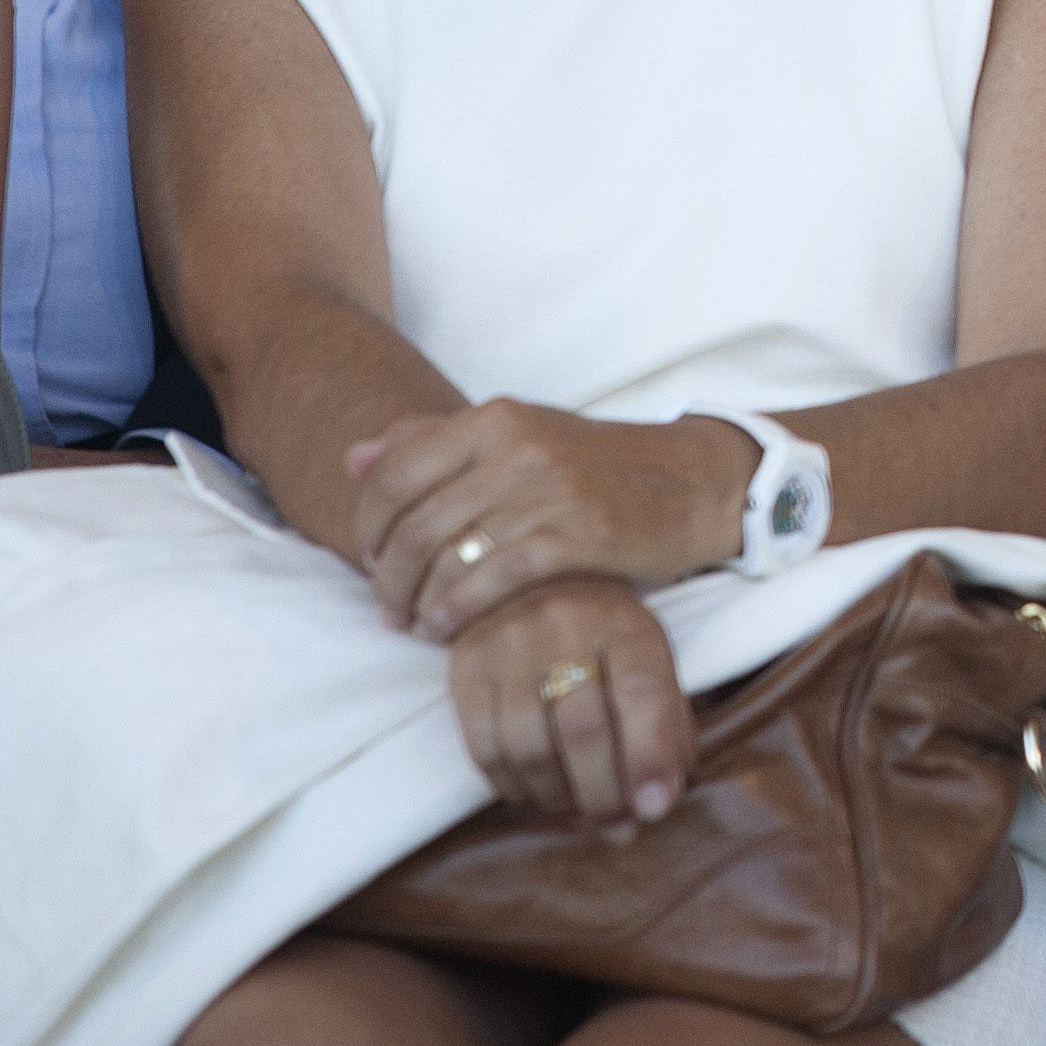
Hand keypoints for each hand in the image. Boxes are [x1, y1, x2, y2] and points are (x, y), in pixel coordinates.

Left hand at [350, 400, 752, 638]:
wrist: (690, 482)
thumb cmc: (594, 466)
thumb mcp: (518, 435)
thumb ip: (434, 442)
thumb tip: (355, 457)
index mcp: (494, 417)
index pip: (392, 473)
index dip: (366, 527)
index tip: (369, 560)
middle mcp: (516, 446)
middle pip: (414, 522)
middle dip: (387, 577)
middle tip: (387, 608)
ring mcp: (550, 489)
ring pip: (448, 554)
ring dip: (418, 601)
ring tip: (417, 624)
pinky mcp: (581, 534)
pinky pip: (496, 578)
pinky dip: (460, 609)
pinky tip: (450, 628)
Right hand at [447, 574, 694, 832]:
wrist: (533, 581)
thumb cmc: (606, 638)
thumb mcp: (649, 663)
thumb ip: (665, 728)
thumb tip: (657, 804)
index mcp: (625, 622)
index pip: (642, 693)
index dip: (649, 757)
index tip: (654, 809)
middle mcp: (566, 624)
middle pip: (583, 729)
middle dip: (603, 793)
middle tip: (615, 824)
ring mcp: (510, 643)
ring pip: (530, 746)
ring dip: (557, 797)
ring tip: (576, 808)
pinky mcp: (467, 665)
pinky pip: (485, 748)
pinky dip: (513, 786)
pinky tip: (534, 791)